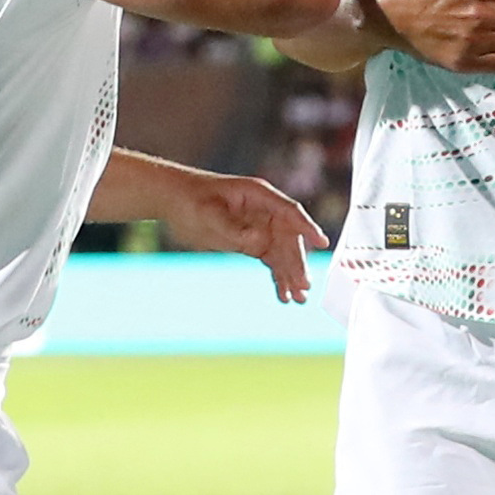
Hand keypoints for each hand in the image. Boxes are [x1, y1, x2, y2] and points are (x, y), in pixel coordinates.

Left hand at [158, 169, 330, 303]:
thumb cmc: (190, 198)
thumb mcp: (208, 213)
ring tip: (298, 299)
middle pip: (288, 239)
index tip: (321, 242)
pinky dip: (276, 277)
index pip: (289, 212)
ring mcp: (258, 227)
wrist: (173, 200)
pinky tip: (283, 295)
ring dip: (290, 275)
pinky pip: (269, 261)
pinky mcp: (249, 241)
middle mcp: (263, 212)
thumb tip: (260, 240)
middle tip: (303, 287)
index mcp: (259, 196)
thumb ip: (234, 228)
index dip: (306, 227)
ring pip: (281, 254)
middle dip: (297, 263)